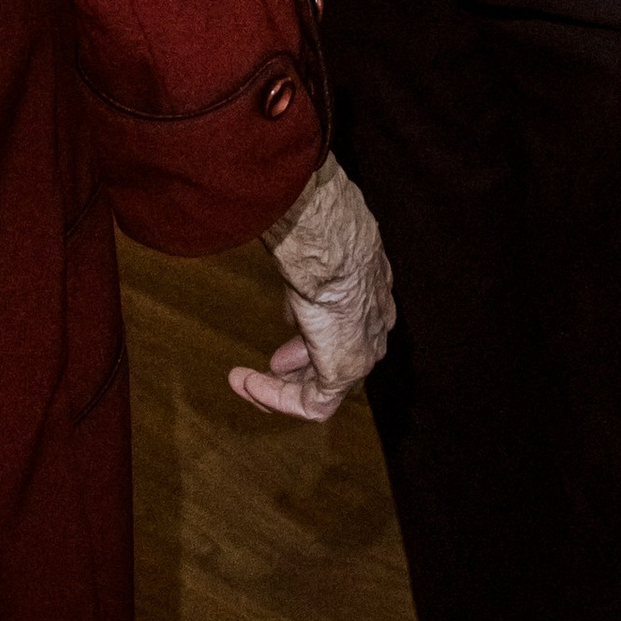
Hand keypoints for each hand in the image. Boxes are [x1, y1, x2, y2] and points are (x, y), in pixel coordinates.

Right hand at [231, 153, 393, 423]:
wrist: (328, 237)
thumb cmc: (316, 217)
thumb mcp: (311, 229)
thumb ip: (307, 245)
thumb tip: (291, 241)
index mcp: (372, 279)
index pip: (351, 313)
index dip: (317, 320)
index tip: (286, 320)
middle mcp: (376, 318)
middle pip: (342, 350)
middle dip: (306, 359)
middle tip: (277, 361)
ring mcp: (365, 349)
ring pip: (328, 383)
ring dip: (286, 384)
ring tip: (250, 380)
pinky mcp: (344, 370)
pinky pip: (312, 403)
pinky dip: (275, 396)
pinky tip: (243, 380)